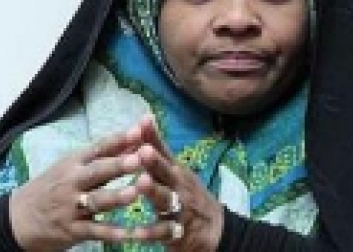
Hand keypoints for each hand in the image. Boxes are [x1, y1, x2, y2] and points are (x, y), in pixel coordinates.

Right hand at [9, 133, 142, 251]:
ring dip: (116, 197)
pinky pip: (96, 231)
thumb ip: (102, 156)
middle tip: (140, 158)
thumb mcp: (70, 167)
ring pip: (97, 201)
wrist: (19, 217)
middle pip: (97, 172)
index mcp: (73, 163)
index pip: (98, 148)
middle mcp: (72, 182)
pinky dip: (114, 233)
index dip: (118, 140)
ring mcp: (72, 207)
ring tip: (135, 193)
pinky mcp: (72, 230)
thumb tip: (133, 139)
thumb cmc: (51, 187)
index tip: (139, 130)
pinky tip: (133, 234)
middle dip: (118, 164)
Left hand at [126, 116, 224, 250]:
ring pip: (167, 199)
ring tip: (142, 183)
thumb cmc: (188, 193)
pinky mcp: (177, 233)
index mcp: (175, 170)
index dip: (153, 137)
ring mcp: (180, 208)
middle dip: (155, 161)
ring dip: (154, 191)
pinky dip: (149, 233)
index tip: (142, 122)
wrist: (217, 230)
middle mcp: (179, 186)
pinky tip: (135, 233)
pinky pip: (163, 232)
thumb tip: (144, 118)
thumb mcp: (176, 169)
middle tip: (142, 150)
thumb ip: (158, 148)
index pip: (163, 150)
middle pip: (167, 172)